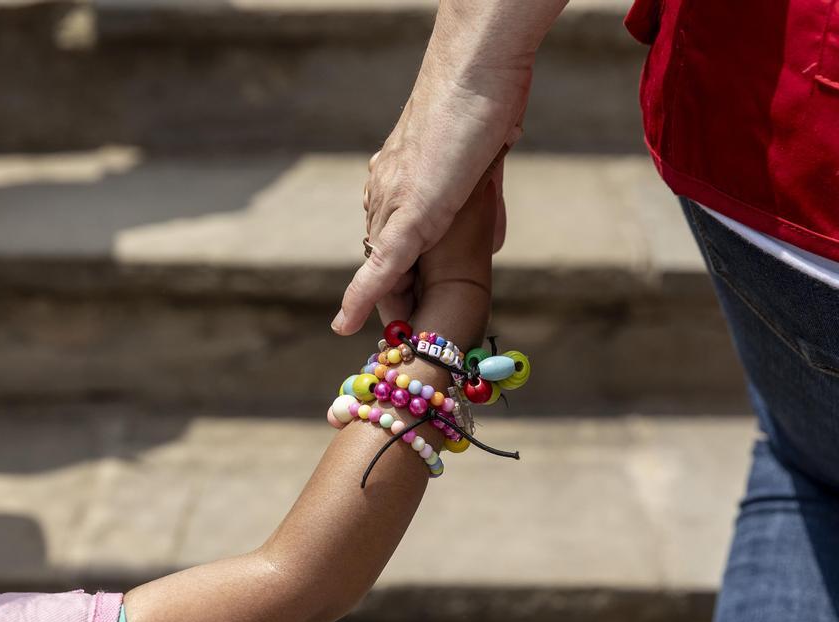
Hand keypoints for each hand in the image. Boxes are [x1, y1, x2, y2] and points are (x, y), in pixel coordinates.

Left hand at [330, 0, 555, 335]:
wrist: (480, 72)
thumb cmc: (488, 104)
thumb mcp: (484, 163)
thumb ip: (482, 202)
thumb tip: (492, 239)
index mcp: (399, 179)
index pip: (388, 237)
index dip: (396, 275)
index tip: (402, 304)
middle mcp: (385, 190)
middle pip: (379, 256)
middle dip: (393, 297)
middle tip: (405, 329)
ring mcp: (394, 200)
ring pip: (382, 264)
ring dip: (390, 302)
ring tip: (404, 332)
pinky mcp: (413, 211)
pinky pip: (384, 264)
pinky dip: (363, 297)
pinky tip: (346, 325)